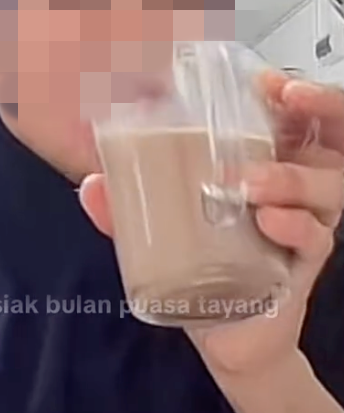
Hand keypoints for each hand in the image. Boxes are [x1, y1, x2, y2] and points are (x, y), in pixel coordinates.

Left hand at [80, 73, 343, 379]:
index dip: (291, 88)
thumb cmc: (204, 268)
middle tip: (287, 95)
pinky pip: (315, 238)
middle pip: (330, 135)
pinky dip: (294, 226)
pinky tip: (270, 221)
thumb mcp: (160, 229)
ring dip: (291, 176)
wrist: (226, 336)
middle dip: (321, 106)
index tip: (266, 76)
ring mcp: (306, 222)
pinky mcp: (306, 263)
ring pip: (327, 185)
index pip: (293, 114)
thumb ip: (126, 208)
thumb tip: (93, 184)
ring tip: (251, 183)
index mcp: (268, 163)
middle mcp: (297, 187)